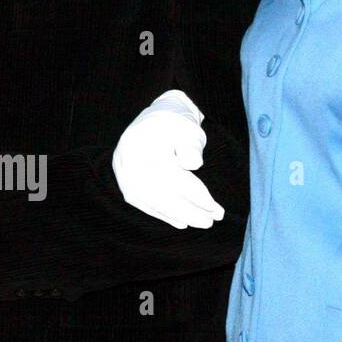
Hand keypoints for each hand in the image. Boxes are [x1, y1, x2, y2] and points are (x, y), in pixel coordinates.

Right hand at [113, 89, 223, 228]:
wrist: (153, 118)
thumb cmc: (175, 125)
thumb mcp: (187, 131)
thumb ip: (191, 147)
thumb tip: (191, 164)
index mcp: (146, 148)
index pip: (176, 181)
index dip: (199, 199)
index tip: (218, 211)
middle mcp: (131, 163)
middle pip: (162, 196)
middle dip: (189, 212)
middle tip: (211, 221)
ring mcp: (124, 173)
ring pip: (152, 202)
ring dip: (177, 216)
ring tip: (200, 222)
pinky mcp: (124, 180)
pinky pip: (142, 202)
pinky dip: (161, 213)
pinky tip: (179, 221)